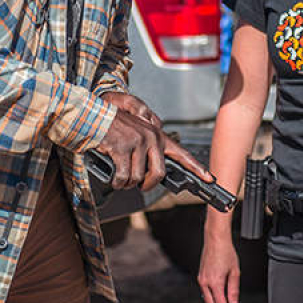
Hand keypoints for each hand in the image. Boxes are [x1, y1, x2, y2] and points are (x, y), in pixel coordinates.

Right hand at [96, 97, 211, 191]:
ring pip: (138, 177)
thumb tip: (154, 174)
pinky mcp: (122, 148)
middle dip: (148, 184)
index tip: (209, 178)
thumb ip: (150, 151)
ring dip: (128, 183)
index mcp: (157, 135)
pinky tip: (114, 178)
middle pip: (159, 173)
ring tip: (121, 178)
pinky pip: (124, 176)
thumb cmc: (113, 128)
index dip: (196, 168)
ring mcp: (137, 142)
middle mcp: (151, 137)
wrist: (93, 117)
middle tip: (141, 186)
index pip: (182, 153)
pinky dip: (118, 182)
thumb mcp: (137, 134)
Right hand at [198, 224, 239, 302]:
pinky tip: (221, 298)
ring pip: (208, 301)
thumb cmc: (226, 253)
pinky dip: (213, 299)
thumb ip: (234, 291)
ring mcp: (201, 279)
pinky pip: (205, 293)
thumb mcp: (235, 273)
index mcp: (215, 282)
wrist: (215, 239)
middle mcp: (205, 282)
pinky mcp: (201, 276)